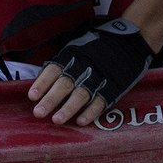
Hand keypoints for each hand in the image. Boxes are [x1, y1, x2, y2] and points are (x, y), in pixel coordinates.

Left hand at [29, 17, 155, 125]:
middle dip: (51, 99)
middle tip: (38, 113)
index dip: (42, 83)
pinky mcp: (113, 87)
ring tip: (56, 120)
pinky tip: (81, 121)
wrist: (130, 41)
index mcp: (73, 55)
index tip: (31, 96)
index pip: (54, 69)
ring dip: (68, 108)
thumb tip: (42, 78)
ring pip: (82, 94)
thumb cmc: (98, 45)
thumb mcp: (78, 46)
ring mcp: (100, 77)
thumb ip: (63, 61)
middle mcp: (85, 66)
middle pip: (65, 84)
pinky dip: (91, 112)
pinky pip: (101, 101)